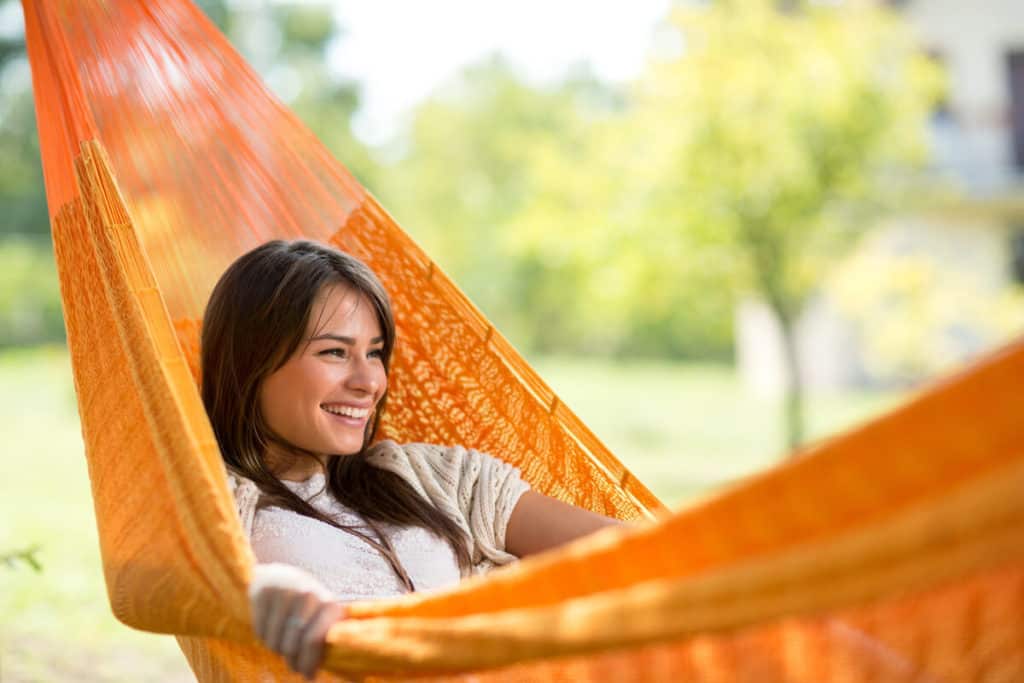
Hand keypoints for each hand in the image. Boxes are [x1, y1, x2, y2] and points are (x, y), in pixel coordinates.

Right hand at [249, 563, 345, 679]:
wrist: (280, 577)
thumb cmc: (306, 607)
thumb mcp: (321, 618)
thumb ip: (322, 641)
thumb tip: (311, 677)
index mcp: (328, 603)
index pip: (313, 641)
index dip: (308, 663)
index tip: (307, 676)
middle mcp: (308, 594)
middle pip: (292, 645)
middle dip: (292, 661)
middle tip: (293, 666)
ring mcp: (285, 591)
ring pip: (274, 642)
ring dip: (276, 649)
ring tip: (282, 641)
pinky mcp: (263, 592)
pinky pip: (260, 632)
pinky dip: (263, 638)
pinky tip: (270, 628)